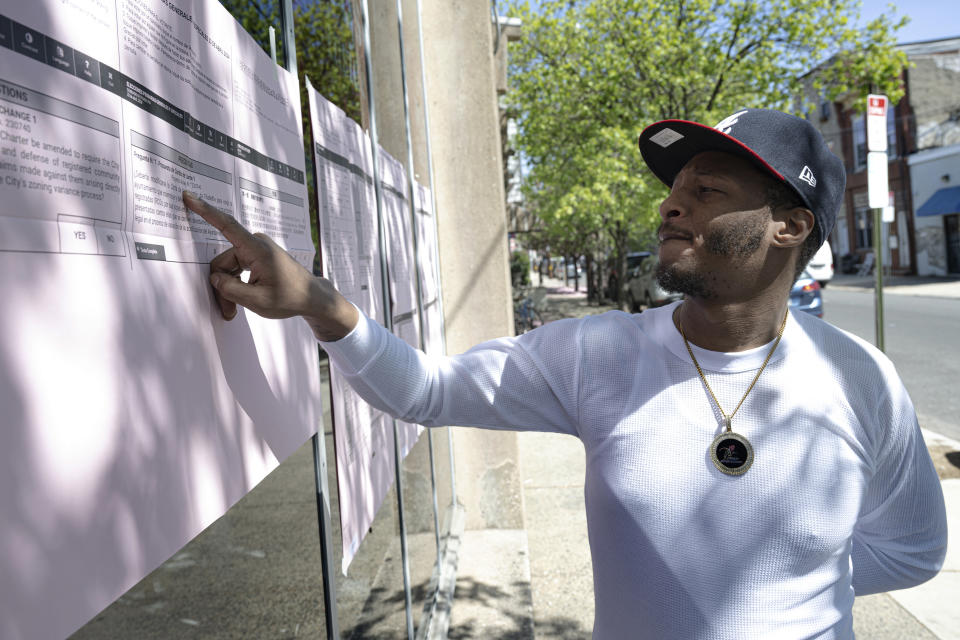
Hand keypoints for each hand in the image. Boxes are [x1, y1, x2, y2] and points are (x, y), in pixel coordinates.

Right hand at [182, 191, 357, 340]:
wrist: (311, 297)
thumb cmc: (290, 298)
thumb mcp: (257, 301)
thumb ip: (231, 290)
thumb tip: (215, 278)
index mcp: (257, 249)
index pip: (227, 226)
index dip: (205, 211)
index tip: (189, 196)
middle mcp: (255, 243)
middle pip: (222, 264)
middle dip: (222, 288)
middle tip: (229, 312)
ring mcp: (255, 249)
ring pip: (228, 269)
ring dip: (229, 290)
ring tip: (234, 310)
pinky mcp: (256, 255)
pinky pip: (236, 269)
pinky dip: (236, 285)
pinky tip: (242, 299)